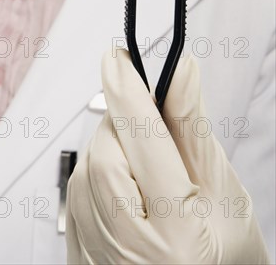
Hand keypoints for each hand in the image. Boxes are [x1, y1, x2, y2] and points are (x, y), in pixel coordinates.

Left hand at [66, 48, 269, 263]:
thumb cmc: (226, 255)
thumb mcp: (220, 189)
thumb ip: (191, 128)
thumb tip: (180, 73)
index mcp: (177, 239)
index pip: (144, 143)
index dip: (129, 91)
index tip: (119, 58)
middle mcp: (129, 254)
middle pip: (105, 156)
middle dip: (123, 123)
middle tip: (146, 114)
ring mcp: (98, 260)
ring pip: (86, 172)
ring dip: (111, 147)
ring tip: (145, 159)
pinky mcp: (82, 258)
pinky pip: (76, 196)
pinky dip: (98, 171)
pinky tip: (126, 177)